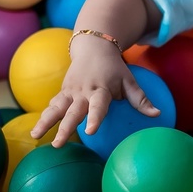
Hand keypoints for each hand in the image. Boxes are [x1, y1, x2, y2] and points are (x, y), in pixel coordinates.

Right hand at [29, 36, 160, 146]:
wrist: (94, 47)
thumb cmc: (115, 69)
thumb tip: (158, 114)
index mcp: (100, 89)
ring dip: (45, 122)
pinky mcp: (63, 91)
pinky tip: (37, 130)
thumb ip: (141, 99)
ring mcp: (70, 91)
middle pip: (72, 111)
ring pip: (55, 108)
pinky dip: (44, 116)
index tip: (89, 132)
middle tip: (58, 144)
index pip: (97, 106)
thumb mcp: (130, 81)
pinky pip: (52, 104)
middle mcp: (82, 91)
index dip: (94, 118)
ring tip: (35, 137)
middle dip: (64, 128)